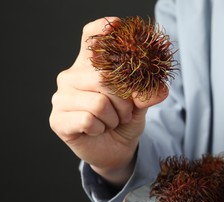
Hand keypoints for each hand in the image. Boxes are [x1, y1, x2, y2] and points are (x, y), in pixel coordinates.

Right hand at [49, 17, 167, 187]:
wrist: (116, 150)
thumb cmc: (124, 121)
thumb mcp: (140, 105)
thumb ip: (147, 93)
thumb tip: (160, 89)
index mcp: (90, 66)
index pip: (90, 38)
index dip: (102, 29)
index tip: (117, 25)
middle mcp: (71, 77)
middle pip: (103, 78)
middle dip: (124, 101)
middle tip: (125, 113)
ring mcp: (61, 98)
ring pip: (98, 101)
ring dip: (114, 117)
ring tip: (111, 122)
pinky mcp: (57, 120)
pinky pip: (88, 119)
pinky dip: (101, 128)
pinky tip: (97, 131)